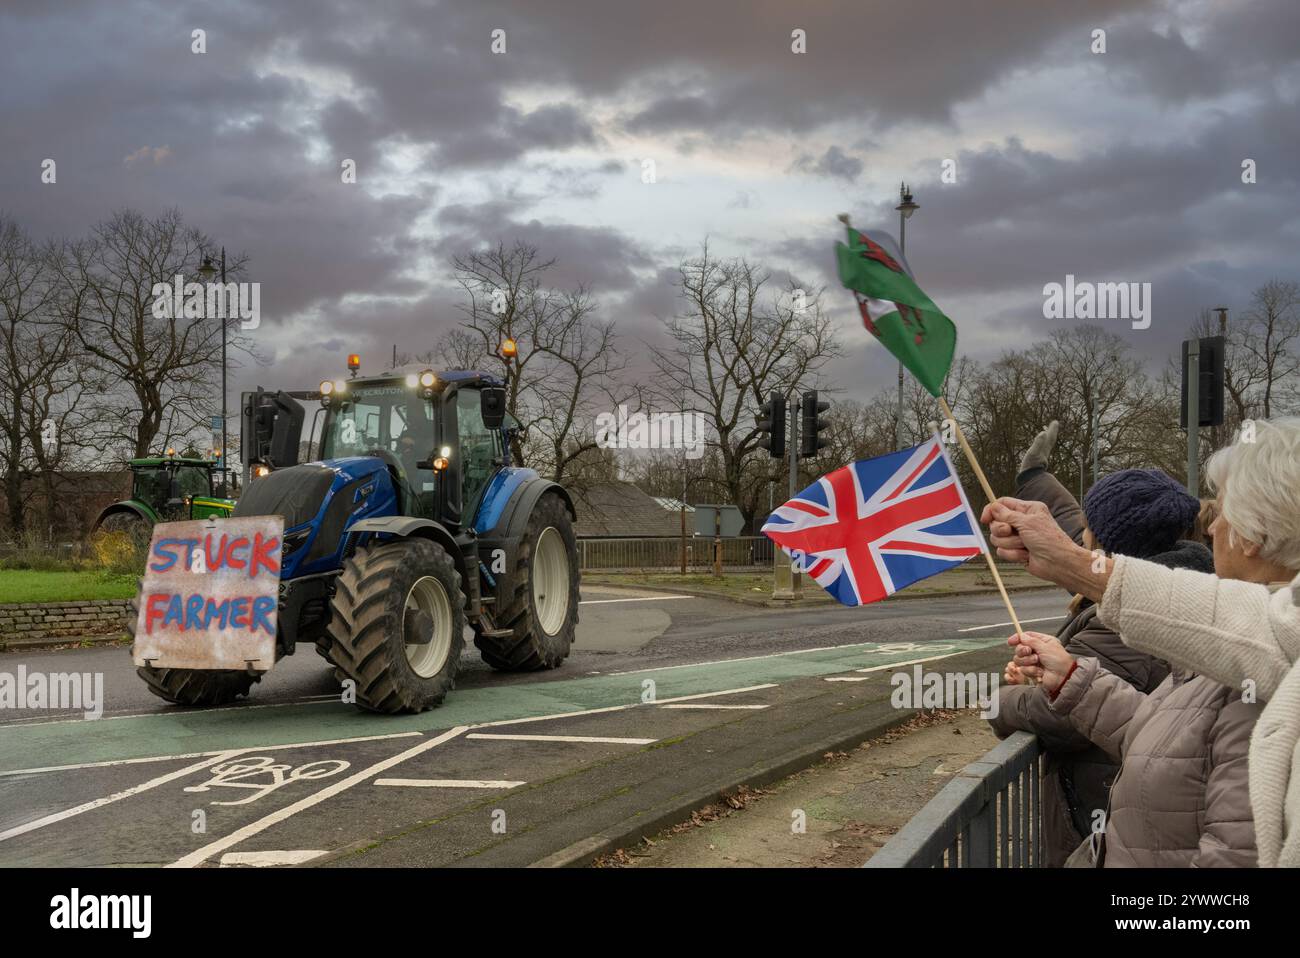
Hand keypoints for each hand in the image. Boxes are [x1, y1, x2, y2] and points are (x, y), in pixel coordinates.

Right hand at [980, 497, 1095, 588]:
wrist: (1058, 563)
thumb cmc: (1049, 540)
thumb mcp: (1027, 522)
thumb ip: (1006, 514)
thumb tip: (993, 507)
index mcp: (1027, 510)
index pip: (1002, 504)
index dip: (991, 510)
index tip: (985, 519)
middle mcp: (1021, 522)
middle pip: (996, 522)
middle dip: (1001, 530)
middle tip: (1011, 531)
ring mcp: (1018, 537)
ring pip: (997, 539)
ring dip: (1010, 543)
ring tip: (1024, 546)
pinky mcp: (1016, 551)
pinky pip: (1002, 552)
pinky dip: (1013, 554)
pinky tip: (1025, 555)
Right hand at [1007, 631, 1074, 692]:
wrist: (1063, 678)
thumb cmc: (1060, 661)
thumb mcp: (1047, 647)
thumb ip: (1032, 641)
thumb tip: (1022, 636)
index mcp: (1042, 642)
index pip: (1026, 636)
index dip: (1017, 638)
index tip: (1011, 642)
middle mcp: (1037, 651)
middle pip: (1019, 648)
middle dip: (1023, 651)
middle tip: (1030, 653)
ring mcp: (1034, 661)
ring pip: (1019, 660)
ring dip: (1028, 662)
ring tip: (1038, 663)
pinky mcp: (1032, 671)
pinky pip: (1023, 670)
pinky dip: (1031, 670)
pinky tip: (1040, 672)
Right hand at [1018, 421, 1059, 473]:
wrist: (1029, 477)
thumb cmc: (1030, 465)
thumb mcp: (1033, 452)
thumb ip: (1038, 443)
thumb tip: (1043, 432)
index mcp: (1044, 449)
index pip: (1049, 437)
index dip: (1052, 430)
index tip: (1055, 422)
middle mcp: (1044, 451)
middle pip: (1050, 440)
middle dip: (1051, 432)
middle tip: (1054, 424)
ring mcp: (1041, 456)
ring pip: (1047, 444)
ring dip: (1047, 437)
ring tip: (1046, 432)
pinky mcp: (1038, 460)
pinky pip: (1042, 449)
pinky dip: (1042, 444)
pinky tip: (1040, 444)